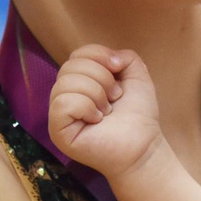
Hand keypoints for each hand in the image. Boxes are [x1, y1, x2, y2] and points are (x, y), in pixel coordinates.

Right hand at [48, 45, 163, 180]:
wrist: (143, 146)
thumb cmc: (138, 115)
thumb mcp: (137, 76)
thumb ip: (125, 57)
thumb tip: (110, 57)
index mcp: (80, 82)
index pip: (77, 54)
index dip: (99, 55)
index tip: (118, 69)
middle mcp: (65, 95)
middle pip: (70, 65)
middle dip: (101, 77)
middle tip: (115, 97)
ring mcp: (58, 114)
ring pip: (66, 82)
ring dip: (96, 94)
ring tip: (107, 111)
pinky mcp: (57, 130)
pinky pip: (63, 102)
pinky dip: (86, 107)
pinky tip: (97, 119)